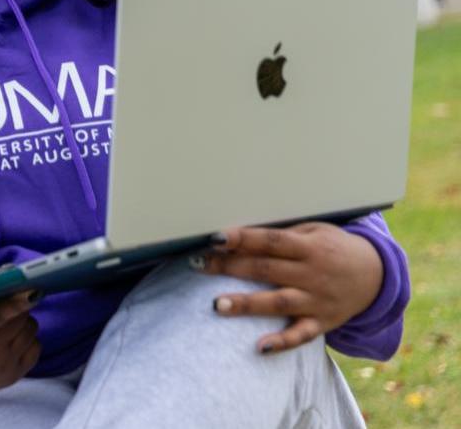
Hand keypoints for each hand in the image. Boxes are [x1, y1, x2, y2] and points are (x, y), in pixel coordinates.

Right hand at [0, 273, 40, 397]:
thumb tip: (3, 274)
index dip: (17, 302)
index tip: (33, 290)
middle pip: (21, 320)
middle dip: (19, 305)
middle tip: (7, 302)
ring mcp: (3, 366)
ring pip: (31, 331)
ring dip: (23, 321)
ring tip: (6, 322)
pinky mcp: (14, 376)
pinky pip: (35, 347)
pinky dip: (27, 338)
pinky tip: (10, 338)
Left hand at [196, 222, 385, 352]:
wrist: (378, 275)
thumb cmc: (334, 247)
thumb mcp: (315, 231)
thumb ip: (282, 235)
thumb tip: (239, 236)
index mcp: (309, 247)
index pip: (271, 241)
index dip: (243, 239)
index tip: (214, 238)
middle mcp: (313, 274)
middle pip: (267, 270)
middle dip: (231, 267)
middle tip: (198, 265)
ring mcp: (317, 300)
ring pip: (279, 302)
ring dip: (247, 304)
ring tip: (217, 305)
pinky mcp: (322, 322)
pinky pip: (302, 335)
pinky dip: (282, 342)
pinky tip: (260, 347)